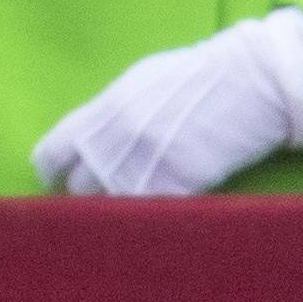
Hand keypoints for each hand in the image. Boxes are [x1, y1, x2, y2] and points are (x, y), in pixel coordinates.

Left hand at [33, 11, 302, 199]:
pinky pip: (149, 217)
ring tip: (135, 217)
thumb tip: (90, 142)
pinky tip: (164, 217)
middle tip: (107, 204)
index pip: (51, 152)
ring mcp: (144, 163)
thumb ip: (110, 115)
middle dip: (89, 200)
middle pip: (79, 190)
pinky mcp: (177, 185)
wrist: (251, 80)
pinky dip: (152, 222)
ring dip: (120, 217)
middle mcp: (115, 138)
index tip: (63, 185)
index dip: (55, 174)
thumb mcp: (141, 84)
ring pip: (110, 210)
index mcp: (103, 109)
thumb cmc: (198, 79)